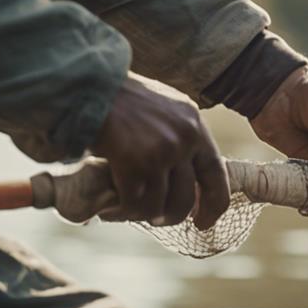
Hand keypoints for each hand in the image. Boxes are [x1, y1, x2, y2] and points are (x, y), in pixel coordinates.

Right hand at [91, 74, 228, 228]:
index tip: (205, 222)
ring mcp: (160, 151)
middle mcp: (183, 139)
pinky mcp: (134, 162)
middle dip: (171, 216)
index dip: (214, 203)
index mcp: (195, 126)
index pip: (217, 173)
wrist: (89, 85)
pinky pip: (134, 203)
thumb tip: (188, 177)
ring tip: (125, 212)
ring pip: (159, 205)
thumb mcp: (165, 109)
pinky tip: (109, 210)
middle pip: (186, 197)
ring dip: (142, 215)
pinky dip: (121, 212)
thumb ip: (181, 137)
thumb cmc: (122, 99)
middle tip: (156, 220)